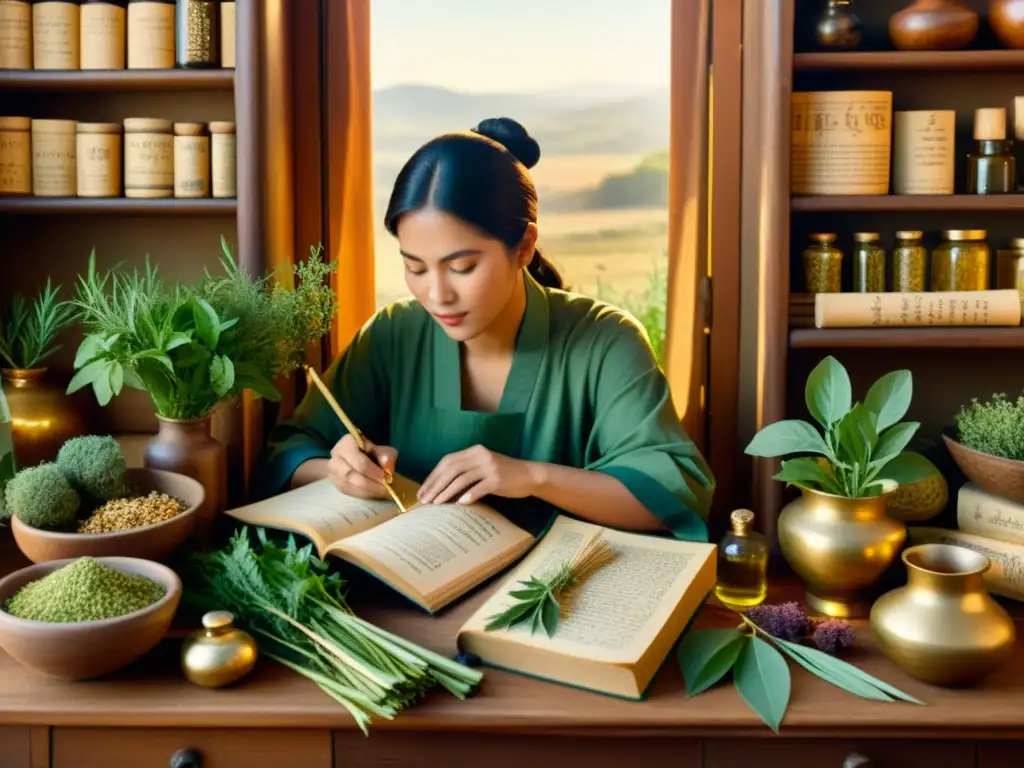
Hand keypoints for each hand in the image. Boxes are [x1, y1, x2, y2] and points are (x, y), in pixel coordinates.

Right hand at [327, 433, 398, 499]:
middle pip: (350, 474)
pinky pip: (346, 490)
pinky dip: (361, 494)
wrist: (361, 460)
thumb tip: (387, 469)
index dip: (373, 472)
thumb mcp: (384, 451)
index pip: (359, 461)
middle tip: (385, 489)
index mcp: (347, 443)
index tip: (387, 478)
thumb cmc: (374, 454)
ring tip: (381, 492)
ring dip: (366, 491)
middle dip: (370, 484)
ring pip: (347, 484)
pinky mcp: (334, 481)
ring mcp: (332, 469)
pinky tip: (372, 494)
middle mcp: (336, 454)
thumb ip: (387, 457)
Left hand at [417, 445, 540, 505]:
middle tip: (424, 500)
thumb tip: (440, 488)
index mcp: (474, 450)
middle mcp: (481, 455)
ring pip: (461, 479)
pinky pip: (479, 488)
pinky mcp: (498, 479)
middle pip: (451, 469)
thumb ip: (465, 471)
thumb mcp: (483, 466)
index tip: (422, 490)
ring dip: (446, 492)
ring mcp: (490, 467)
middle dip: (435, 485)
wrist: (530, 475)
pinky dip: (468, 496)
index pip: (447, 461)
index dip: (433, 476)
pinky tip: (459, 504)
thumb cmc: (504, 474)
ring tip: (436, 504)